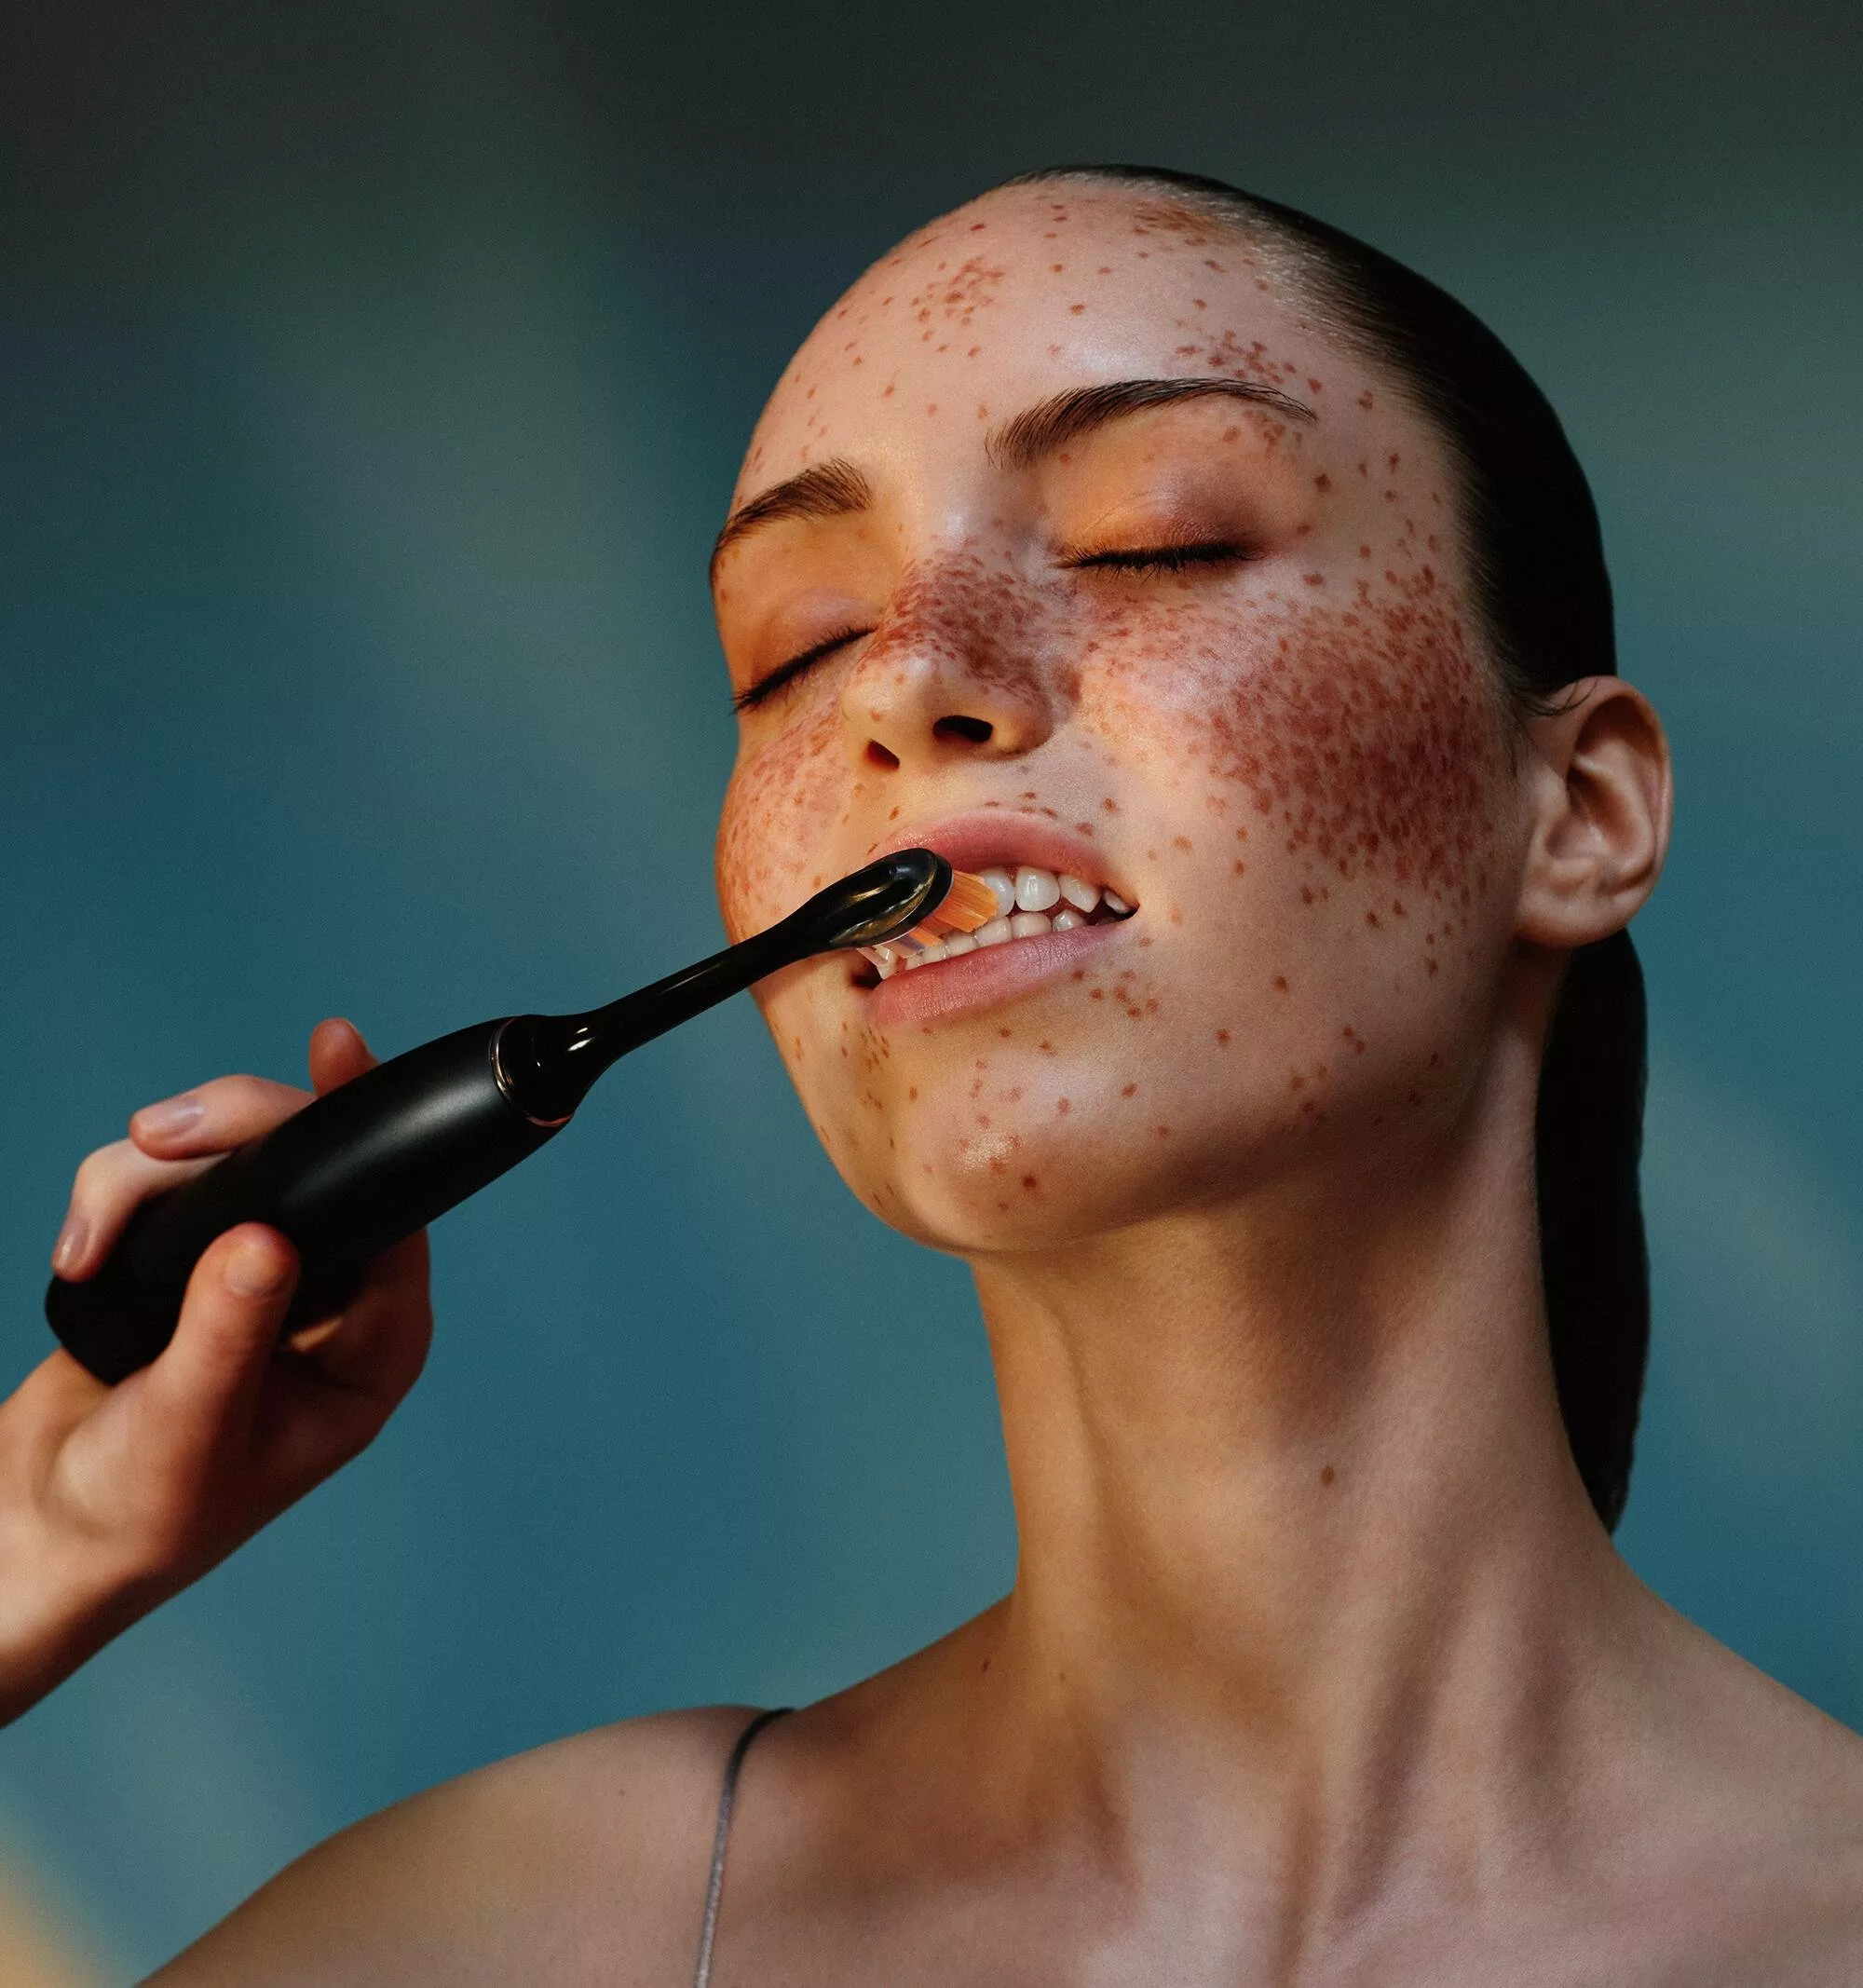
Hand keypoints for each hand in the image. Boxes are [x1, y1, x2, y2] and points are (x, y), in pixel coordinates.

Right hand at [0, 1018, 432, 1724]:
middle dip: (232, 1134)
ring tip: (92, 1241)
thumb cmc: (138, 1511)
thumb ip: (227, 1337)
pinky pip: (173, 1182)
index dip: (370, 1130)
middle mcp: (333, 1299)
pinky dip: (121, 1197)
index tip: (336, 1049)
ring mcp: (263, 1271)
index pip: (398, 1214)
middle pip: (312, 1161)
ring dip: (149, 1175)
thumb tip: (266, 1244)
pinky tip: (86, 1250)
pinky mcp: (199, 1257)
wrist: (45, 1526)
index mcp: (372, 1348)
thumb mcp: (188, 1430)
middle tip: (156, 1137)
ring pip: (232, 1159)